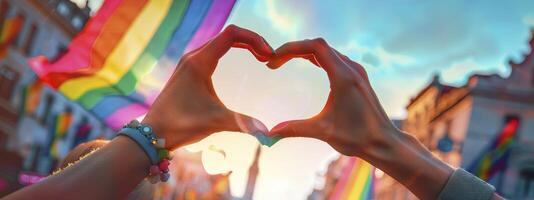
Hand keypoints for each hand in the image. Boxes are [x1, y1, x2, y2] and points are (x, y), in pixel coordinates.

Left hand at [143, 25, 273, 149]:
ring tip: (261, 58)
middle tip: (269, 57)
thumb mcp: (215, 122)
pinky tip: (242, 64)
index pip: (232, 34)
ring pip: (221, 42)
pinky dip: (232, 50)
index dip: (254, 39)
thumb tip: (268, 133)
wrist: (153, 133)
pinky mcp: (189, 70)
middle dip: (252, 41)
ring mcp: (190, 62)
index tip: (268, 56)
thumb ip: (243, 123)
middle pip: (229, 35)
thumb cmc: (180, 125)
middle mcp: (194, 57)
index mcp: (199, 62)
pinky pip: (215, 50)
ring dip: (243, 44)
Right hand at [267, 38, 453, 199]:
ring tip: (284, 61)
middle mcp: (351, 69)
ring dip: (304, 52)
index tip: (273, 60)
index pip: (314, 47)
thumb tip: (268, 135)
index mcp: (344, 77)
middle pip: (318, 45)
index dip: (291, 48)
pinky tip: (307, 63)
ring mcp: (356, 71)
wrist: (384, 143)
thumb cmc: (357, 138)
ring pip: (326, 50)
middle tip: (273, 63)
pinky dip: (317, 57)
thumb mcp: (322, 132)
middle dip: (293, 50)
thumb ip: (294, 129)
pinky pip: (334, 58)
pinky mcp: (358, 77)